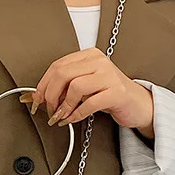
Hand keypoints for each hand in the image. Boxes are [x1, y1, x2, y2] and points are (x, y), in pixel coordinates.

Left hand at [30, 47, 154, 138]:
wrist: (137, 104)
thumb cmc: (109, 95)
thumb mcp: (86, 85)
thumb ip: (66, 86)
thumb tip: (40, 96)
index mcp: (89, 55)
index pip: (58, 65)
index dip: (43, 84)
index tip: (36, 99)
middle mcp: (99, 61)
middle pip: (63, 74)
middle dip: (51, 96)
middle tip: (49, 109)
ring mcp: (109, 76)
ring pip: (75, 87)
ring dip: (64, 106)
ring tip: (62, 116)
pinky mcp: (117, 92)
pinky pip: (89, 103)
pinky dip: (76, 114)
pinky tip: (73, 119)